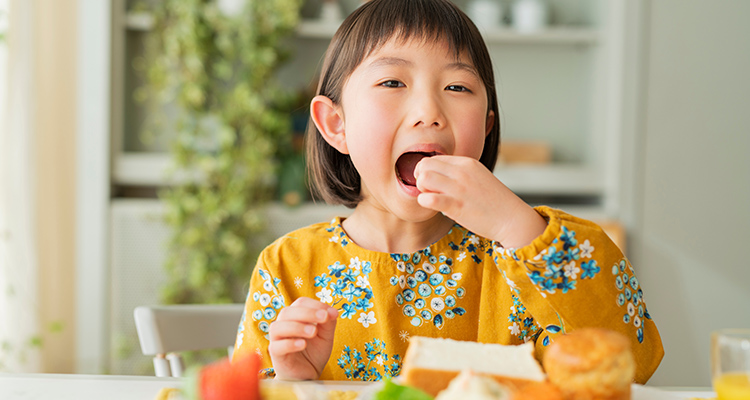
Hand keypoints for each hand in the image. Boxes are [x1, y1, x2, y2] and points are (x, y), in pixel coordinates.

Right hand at [267, 297, 338, 379]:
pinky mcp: (276, 355)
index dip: (316, 305)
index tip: (331, 313)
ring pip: (277, 327)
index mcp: (295, 317)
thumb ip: (328, 323)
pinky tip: (303, 344)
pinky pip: (276, 346)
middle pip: (287, 312)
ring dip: (297, 327)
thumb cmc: (314, 353)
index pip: (301, 303)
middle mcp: (283, 325)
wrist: (308, 375)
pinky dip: (290, 343)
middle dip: (307, 313)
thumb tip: (333, 311)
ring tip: (313, 332)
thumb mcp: (326, 336)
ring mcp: (277, 340)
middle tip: (324, 318)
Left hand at [414, 155, 546, 247]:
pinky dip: (425, 202)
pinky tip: (434, 207)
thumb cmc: (494, 202)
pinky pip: (429, 199)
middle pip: (425, 165)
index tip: (432, 184)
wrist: (512, 219)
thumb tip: (437, 177)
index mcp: (467, 163)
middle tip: (428, 191)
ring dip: (422, 190)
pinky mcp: (457, 206)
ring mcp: (459, 188)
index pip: (433, 159)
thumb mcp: (478, 177)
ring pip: (424, 178)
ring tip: (432, 199)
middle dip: (420, 178)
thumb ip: (459, 174)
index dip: (427, 172)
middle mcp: (462, 172)